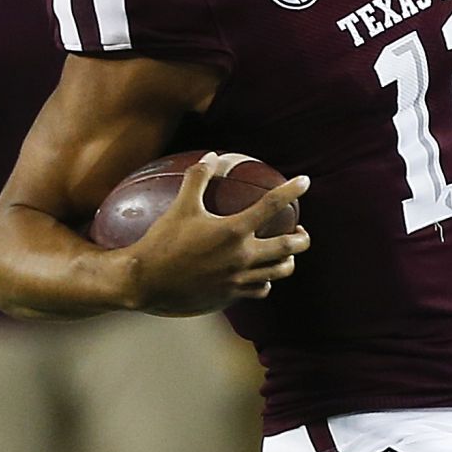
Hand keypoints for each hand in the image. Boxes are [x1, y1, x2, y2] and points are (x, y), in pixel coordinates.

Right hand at [121, 154, 310, 316]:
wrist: (146, 281)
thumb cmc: (162, 241)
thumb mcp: (180, 206)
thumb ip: (198, 178)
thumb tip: (212, 155)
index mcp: (233, 230)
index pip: (272, 205)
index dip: (292, 190)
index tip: (304, 182)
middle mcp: (242, 256)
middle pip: (289, 247)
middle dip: (302, 238)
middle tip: (299, 230)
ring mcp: (237, 279)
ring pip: (279, 272)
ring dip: (287, 261)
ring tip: (285, 253)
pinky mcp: (229, 295)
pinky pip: (259, 290)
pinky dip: (266, 282)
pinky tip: (260, 275)